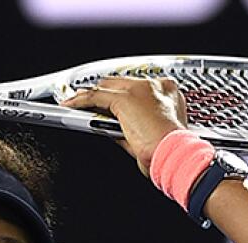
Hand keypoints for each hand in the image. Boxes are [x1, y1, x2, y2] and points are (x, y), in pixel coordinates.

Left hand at [59, 77, 187, 175]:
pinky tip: (70, 105)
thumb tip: (113, 129)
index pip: (138, 88)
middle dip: (104, 92)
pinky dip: (81, 100)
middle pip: (120, 83)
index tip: (113, 103)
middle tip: (88, 102)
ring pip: (107, 87)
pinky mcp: (125, 99)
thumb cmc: (171, 151)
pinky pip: (95, 96)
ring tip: (74, 102)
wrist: (176, 154)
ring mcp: (140, 90)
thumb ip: (133, 128)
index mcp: (169, 93)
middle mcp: (156, 86)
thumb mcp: (153, 136)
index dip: (123, 95)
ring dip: (89, 95)